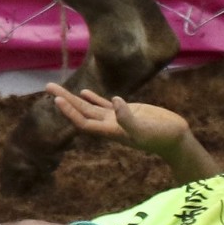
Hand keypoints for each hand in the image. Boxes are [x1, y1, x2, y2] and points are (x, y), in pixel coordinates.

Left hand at [46, 84, 192, 158]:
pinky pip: (104, 105)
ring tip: (57, 88)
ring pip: (90, 107)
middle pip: (81, 112)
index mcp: (111, 131)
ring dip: (74, 98)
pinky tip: (84, 92)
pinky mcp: (126, 111)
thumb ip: (129, 117)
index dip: (69, 112)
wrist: (176, 138)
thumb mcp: (145, 128)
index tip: (56, 99)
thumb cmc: (162, 136)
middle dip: (64, 100)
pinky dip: (93, 98)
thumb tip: (115, 102)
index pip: (83, 121)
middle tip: (47, 86)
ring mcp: (116, 118)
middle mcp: (109, 125)